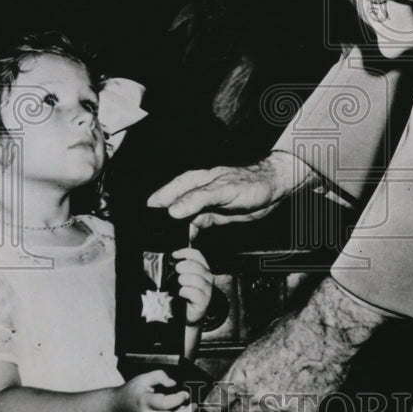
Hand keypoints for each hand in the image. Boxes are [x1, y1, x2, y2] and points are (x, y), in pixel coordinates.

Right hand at [113, 370, 193, 411]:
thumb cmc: (130, 392)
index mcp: (144, 402)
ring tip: (184, 408)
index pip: (166, 404)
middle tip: (194, 406)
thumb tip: (174, 384)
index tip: (185, 393)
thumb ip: (160, 376)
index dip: (179, 399)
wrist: (116, 410)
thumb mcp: (143, 378)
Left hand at [147, 151, 313, 228]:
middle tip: (139, 227)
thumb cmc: (247, 192)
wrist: (273, 180)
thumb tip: (179, 232)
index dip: (153, 212)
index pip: (167, 197)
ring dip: (166, 204)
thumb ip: (198, 218)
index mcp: (196, 187)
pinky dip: (189, 202)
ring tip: (152, 219)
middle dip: (154, 209)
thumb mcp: (218, 212)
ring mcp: (212, 184)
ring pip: (183, 191)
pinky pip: (204, 194)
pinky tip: (177, 212)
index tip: (140, 229)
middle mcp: (200, 183)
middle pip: (170, 194)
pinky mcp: (225, 187)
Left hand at [172, 246, 213, 324]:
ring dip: (184, 280)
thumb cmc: (185, 295)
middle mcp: (207, 278)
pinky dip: (184, 291)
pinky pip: (194, 292)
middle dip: (183, 267)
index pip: (197, 255)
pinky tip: (181, 293)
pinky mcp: (204, 301)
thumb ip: (181, 266)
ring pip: (196, 278)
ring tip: (180, 284)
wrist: (188, 315)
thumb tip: (173, 257)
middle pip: (196, 266)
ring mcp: (207, 290)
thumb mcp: (183, 277)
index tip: (175, 255)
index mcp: (203, 269)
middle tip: (177, 271)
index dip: (185, 252)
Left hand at [202, 278, 386, 411]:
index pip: (214, 404)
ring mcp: (277, 410)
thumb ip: (246, 366)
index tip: (213, 408)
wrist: (324, 336)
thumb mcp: (258, 343)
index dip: (213, 407)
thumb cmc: (295, 331)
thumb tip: (243, 375)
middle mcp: (255, 397)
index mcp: (240, 377)